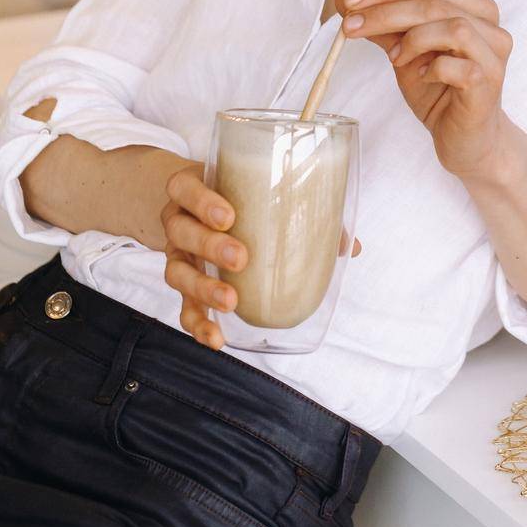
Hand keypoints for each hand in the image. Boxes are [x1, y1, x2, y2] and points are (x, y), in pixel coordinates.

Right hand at [160, 163, 361, 350]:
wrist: (194, 207)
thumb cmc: (235, 197)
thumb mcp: (254, 192)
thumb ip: (298, 211)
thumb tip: (350, 245)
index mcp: (193, 190)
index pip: (184, 188)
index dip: (201, 201)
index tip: (229, 216)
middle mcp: (179, 221)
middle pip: (181, 231)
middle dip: (210, 246)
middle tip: (242, 258)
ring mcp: (177, 254)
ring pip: (176, 271)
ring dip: (203, 288)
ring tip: (231, 301)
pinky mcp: (183, 284)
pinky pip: (183, 307)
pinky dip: (197, 324)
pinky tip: (217, 338)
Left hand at [334, 0, 513, 179]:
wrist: (466, 140)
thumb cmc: (439, 92)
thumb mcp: (404, 53)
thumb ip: (384, 26)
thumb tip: (346, 0)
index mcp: (472, 7)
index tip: (349, 0)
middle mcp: (489, 25)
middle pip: (435, 2)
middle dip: (386, 11)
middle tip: (351, 25)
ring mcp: (493, 55)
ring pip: (453, 27)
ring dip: (413, 39)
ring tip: (394, 60)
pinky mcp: (489, 83)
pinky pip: (460, 67)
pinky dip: (433, 69)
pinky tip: (422, 77)